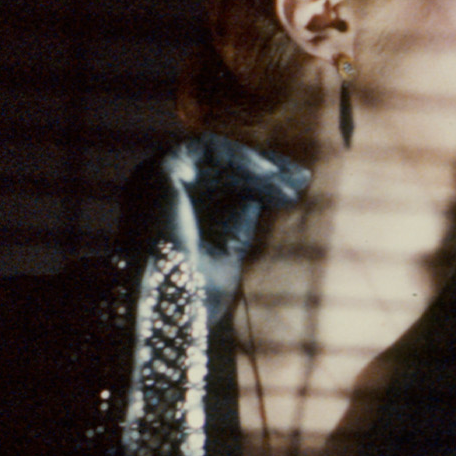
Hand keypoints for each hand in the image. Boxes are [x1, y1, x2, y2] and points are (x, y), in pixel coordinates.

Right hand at [116, 133, 309, 322]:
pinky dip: (240, 158)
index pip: (216, 184)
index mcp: (170, 212)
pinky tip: (269, 176)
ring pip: (215, 156)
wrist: (168, 307)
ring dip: (257, 166)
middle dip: (264, 171)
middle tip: (300, 178)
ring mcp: (154, 180)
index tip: (293, 191)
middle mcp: (158, 193)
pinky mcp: (161, 171)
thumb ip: (242, 214)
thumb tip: (271, 186)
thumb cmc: (194, 291)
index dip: (257, 183)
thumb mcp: (229, 247)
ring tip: (290, 181)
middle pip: (218, 167)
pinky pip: (207, 148)